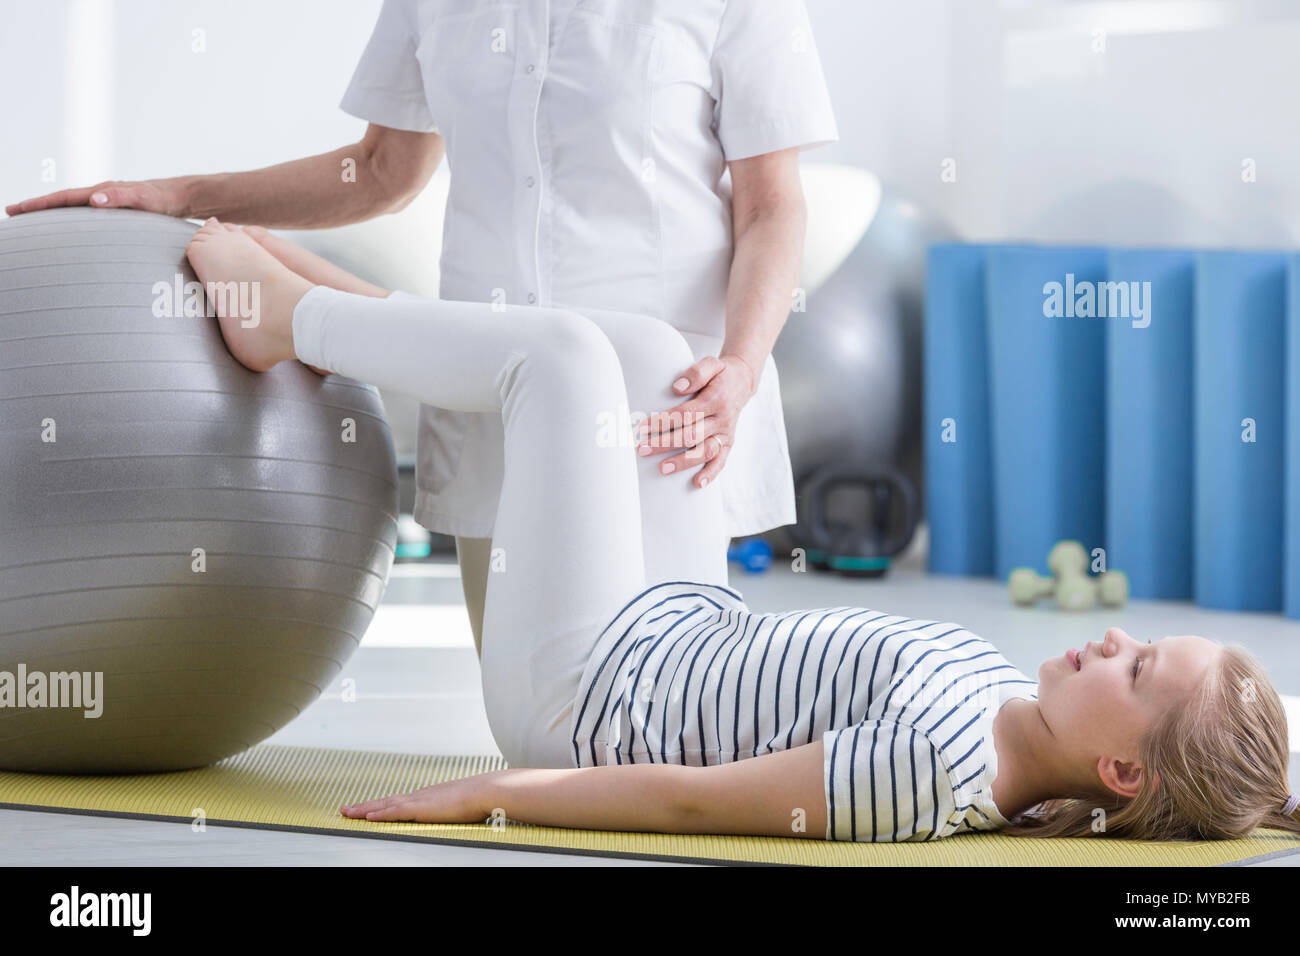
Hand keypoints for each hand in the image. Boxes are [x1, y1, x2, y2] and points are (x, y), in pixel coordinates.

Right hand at [5, 178, 187, 216]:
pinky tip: (69, 230)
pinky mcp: (115, 210)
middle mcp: (100, 195)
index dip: (38, 204)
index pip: (62, 198)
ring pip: (72, 208)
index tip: (15, 210)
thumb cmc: (163, 199)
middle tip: (12, 215)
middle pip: (61, 201)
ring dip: (52, 214)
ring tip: (33, 224)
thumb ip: (120, 197)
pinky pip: (86, 215)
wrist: (181, 196)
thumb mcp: (143, 198)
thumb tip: (93, 199)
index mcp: (101, 192)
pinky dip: (72, 220)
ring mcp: (107, 202)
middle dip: (36, 208)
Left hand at [340, 773, 495, 822]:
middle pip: (386, 802)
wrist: (486, 791)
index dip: (381, 805)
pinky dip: (379, 814)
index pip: (398, 802)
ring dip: (364, 809)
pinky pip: (394, 812)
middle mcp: (420, 796)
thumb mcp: (461, 805)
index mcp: (428, 796)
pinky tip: (367, 816)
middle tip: (346, 809)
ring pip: (384, 806)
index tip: (368, 807)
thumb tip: (458, 813)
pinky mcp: (421, 808)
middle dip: (365, 806)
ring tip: (347, 812)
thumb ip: (454, 809)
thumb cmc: (479, 798)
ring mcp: (419, 801)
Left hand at [637, 353, 759, 488]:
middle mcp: (723, 419)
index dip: (664, 421)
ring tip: (662, 469)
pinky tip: (697, 484)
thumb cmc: (720, 374)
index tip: (644, 427)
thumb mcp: (711, 363)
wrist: (743, 382)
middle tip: (642, 449)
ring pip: (705, 451)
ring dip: (683, 462)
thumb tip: (677, 387)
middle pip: (692, 435)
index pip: (686, 413)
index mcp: (717, 399)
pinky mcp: (728, 443)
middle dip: (665, 444)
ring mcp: (726, 434)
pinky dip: (711, 474)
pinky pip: (721, 461)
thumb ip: (696, 372)